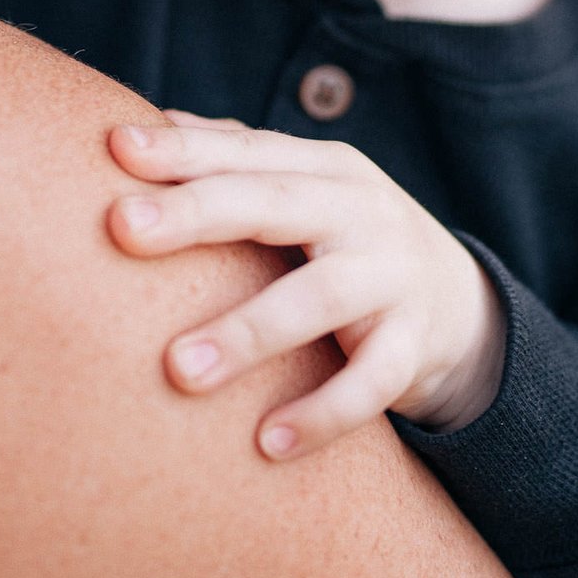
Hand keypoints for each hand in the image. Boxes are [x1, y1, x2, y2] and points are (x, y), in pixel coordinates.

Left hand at [106, 112, 504, 460]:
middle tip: (121, 228)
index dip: (182, 149)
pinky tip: (266, 444)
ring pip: (317, 299)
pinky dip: (321, 414)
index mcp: (324, 167)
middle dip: (196, 212)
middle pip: (274, 203)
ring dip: (247, 333)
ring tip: (178, 370)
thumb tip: (135, 133)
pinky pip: (370, 382)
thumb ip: (233, 159)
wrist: (463, 305)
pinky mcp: (414, 346)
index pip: (246, 151)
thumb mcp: (305, 190)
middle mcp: (360, 211)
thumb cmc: (347, 240)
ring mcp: (392, 276)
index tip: (114, 149)